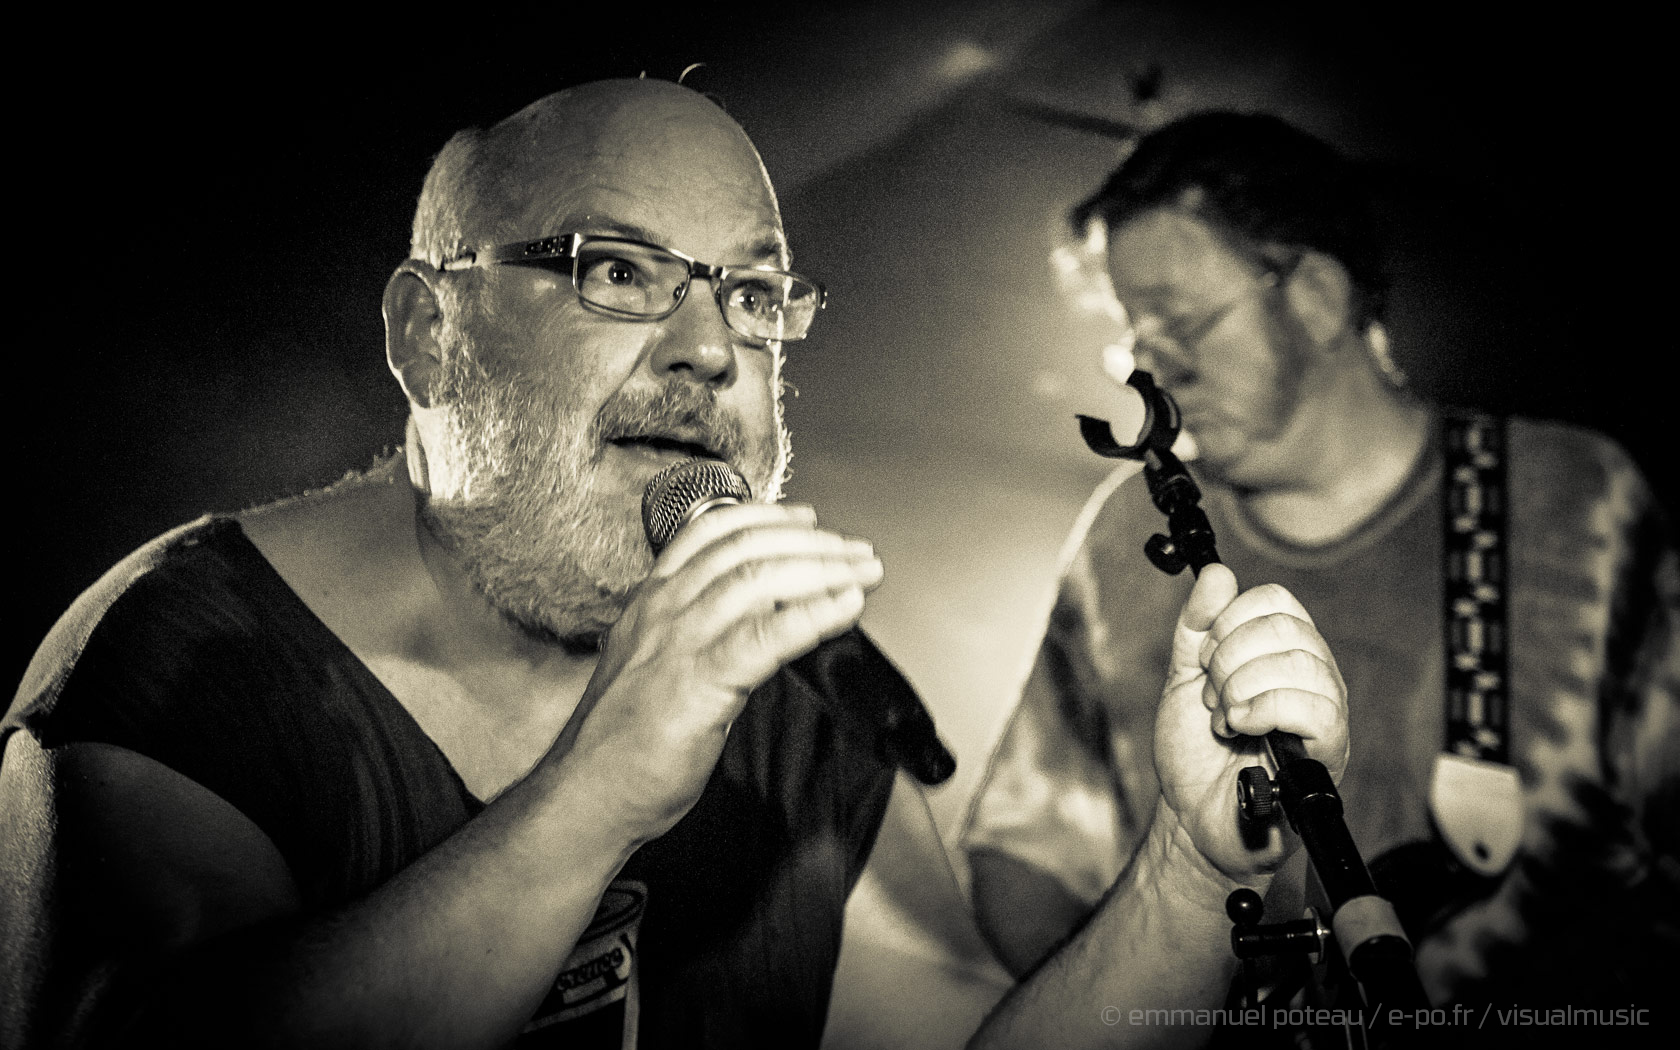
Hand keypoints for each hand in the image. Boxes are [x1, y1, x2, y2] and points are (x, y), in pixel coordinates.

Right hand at [559, 502, 882, 843]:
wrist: (586, 797)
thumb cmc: (622, 746)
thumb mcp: (656, 669)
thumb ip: (700, 638)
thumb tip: (757, 621)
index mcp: (651, 603)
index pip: (711, 533)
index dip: (766, 517)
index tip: (807, 520)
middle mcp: (664, 611)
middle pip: (746, 548)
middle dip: (812, 543)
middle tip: (857, 550)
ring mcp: (679, 643)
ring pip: (759, 580)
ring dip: (824, 570)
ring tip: (864, 573)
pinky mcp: (699, 684)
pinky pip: (766, 636)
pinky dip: (814, 615)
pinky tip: (847, 607)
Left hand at [1151, 565, 1347, 884]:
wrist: (1192, 817)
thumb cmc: (1194, 755)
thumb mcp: (1183, 679)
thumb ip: (1195, 627)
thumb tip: (1216, 574)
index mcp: (1281, 653)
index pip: (1275, 600)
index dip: (1229, 621)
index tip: (1204, 659)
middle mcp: (1312, 675)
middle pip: (1284, 627)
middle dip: (1228, 658)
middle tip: (1211, 695)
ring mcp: (1326, 711)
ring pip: (1299, 664)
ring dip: (1241, 688)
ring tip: (1223, 720)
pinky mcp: (1330, 750)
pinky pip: (1316, 708)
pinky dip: (1263, 710)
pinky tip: (1240, 729)